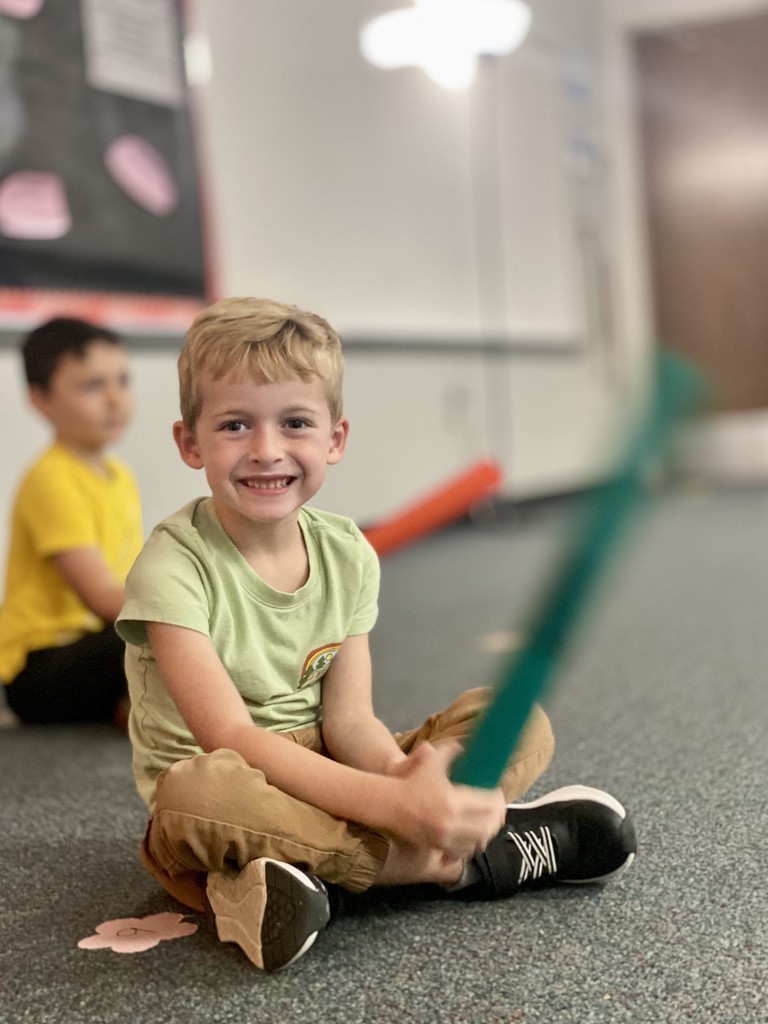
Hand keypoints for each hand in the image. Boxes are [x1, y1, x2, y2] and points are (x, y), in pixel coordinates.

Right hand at [384, 741, 505, 859]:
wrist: (390, 804)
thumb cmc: (413, 780)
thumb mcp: (432, 759)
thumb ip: (451, 750)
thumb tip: (466, 745)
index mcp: (453, 801)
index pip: (488, 805)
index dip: (498, 800)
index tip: (499, 795)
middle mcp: (451, 823)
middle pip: (487, 827)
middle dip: (496, 819)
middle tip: (498, 811)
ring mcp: (444, 839)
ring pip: (477, 843)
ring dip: (486, 834)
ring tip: (488, 824)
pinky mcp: (438, 848)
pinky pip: (463, 853)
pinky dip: (471, 847)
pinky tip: (473, 839)